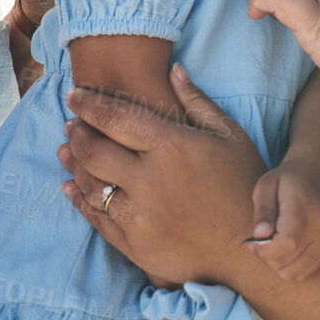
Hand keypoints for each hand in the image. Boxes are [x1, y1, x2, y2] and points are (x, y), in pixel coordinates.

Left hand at [59, 63, 267, 287]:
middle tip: (72, 125)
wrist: (252, 249)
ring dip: (73, 165)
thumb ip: (197, 102)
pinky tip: (73, 188)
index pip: (115, 117)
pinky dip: (79, 199)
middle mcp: (150, 180)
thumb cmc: (244, 185)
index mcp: (173, 147)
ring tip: (67, 151)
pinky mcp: (134, 245)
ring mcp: (139, 216)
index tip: (74, 95)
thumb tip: (173, 70)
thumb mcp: (231, 136)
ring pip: (89, 185)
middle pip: (93, 150)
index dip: (89, 104)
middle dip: (77, 133)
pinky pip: (96, 218)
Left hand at [248, 164, 319, 279]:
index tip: (254, 239)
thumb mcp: (266, 186)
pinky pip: (302, 273)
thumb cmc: (285, 182)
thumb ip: (263, 211)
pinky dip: (288, 266)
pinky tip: (285, 248)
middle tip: (263, 238)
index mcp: (306, 210)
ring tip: (274, 243)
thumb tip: (259, 236)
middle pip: (286, 262)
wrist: (315, 179)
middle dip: (266, 256)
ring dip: (276, 263)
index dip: (264, 249)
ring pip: (292, 272)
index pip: (286, 244)